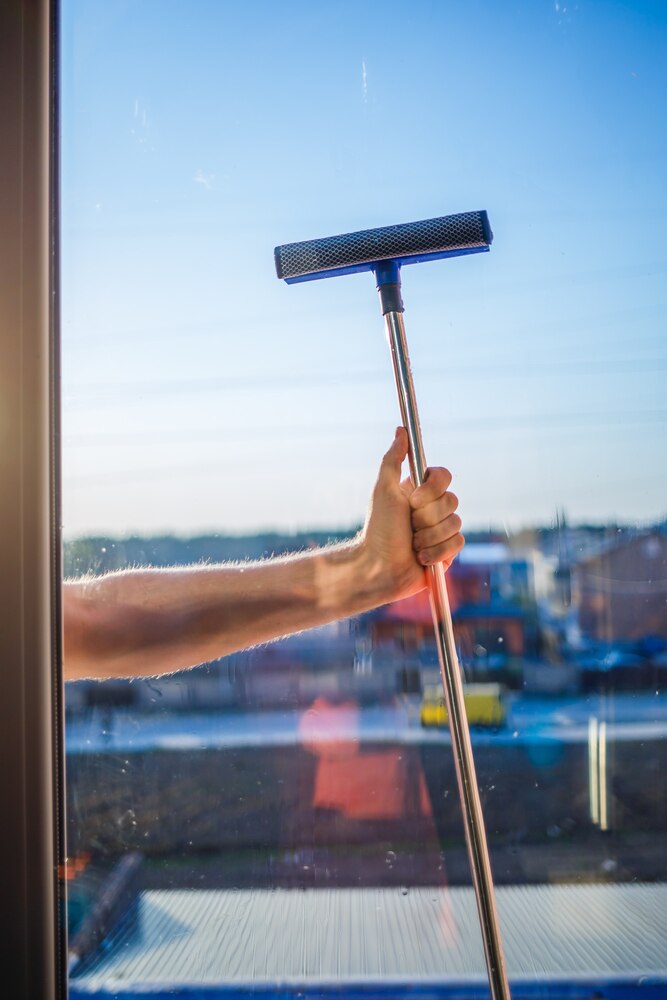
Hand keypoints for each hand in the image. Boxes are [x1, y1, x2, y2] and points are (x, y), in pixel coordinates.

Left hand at [358, 427, 463, 603]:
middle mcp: (433, 508)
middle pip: (452, 501)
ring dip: (429, 536)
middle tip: (408, 526)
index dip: (432, 489)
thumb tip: (401, 430)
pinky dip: (437, 551)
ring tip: (412, 544)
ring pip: (455, 524)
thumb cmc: (378, 529)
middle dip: (426, 517)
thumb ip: (393, 460)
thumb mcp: (383, 490)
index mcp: (420, 491)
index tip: (413, 499)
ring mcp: (442, 529)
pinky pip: (457, 543)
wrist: (379, 568)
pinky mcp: (448, 550)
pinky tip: (421, 557)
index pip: (444, 476)